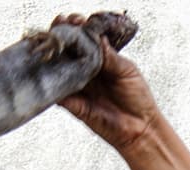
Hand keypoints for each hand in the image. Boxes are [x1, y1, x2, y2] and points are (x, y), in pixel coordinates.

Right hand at [53, 13, 160, 154]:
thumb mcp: (128, 71)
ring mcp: (78, 86)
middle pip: (67, 49)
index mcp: (101, 59)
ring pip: (58, 67)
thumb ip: (111, 56)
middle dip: (61, 35)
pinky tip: (49, 70)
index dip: (77, 28)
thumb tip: (97, 38)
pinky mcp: (73, 104)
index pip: (84, 38)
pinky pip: (57, 92)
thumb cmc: (138, 99)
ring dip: (52, 55)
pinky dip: (51, 82)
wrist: (140, 128)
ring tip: (52, 44)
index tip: (75, 20)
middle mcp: (86, 70)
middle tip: (60, 26)